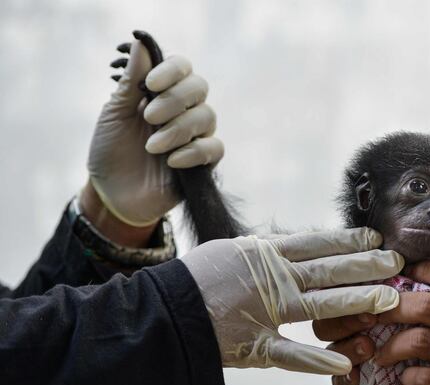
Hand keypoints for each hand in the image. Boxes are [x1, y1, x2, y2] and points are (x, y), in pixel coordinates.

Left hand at [86, 35, 223, 228]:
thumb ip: (131, 81)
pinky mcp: (204, 163)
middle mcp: (184, 110)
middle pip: (199, 87)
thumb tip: (141, 42)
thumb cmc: (111, 151)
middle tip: (147, 117)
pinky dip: (194, 151)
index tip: (150, 85)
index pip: (182, 68)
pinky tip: (171, 161)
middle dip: (174, 100)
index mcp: (162, 92)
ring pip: (207, 117)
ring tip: (152, 148)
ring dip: (178, 129)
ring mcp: (196, 135)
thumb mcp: (114, 114)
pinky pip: (215, 148)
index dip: (171, 71)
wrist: (112, 194)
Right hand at [181, 228, 402, 373]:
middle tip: (398, 264)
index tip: (376, 238)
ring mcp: (263, 312)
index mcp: (263, 254)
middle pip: (328, 270)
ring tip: (389, 301)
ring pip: (320, 305)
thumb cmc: (194, 281)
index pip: (315, 243)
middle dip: (366, 267)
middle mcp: (270, 279)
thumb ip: (266, 253)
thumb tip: (296, 247)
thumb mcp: (230, 253)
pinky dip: (316, 360)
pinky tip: (344, 363)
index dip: (348, 240)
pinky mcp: (253, 345)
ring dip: (356, 302)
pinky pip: (289, 355)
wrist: (158, 313)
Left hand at [313, 258, 429, 384]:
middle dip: (391, 307)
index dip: (421, 268)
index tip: (399, 274)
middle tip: (372, 314)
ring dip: (391, 347)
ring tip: (379, 354)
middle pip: (426, 305)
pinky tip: (406, 379)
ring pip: (420, 342)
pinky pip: (427, 380)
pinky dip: (409, 378)